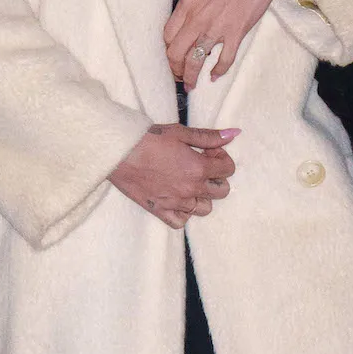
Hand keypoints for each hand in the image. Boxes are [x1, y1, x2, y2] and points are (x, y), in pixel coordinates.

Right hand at [109, 124, 238, 228]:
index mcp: (198, 168)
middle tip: (201, 165)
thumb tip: (234, 134)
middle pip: (221, 191)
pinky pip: (181, 221)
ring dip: (202, 195)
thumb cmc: (148, 138)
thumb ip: (208, 136)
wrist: (118, 151)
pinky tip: (177, 197)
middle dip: (216, 177)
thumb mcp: (179, 132)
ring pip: (205, 208)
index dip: (221, 157)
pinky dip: (183, 212)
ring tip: (189, 181)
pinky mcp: (160, 210)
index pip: (228, 169)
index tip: (208, 151)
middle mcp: (190, 189)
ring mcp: (176, 202)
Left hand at [165, 0, 281, 90]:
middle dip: (174, 68)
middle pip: (176, 53)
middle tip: (178, 75)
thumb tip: (187, 19)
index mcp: (186, 4)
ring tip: (191, 84)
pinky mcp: (236, 33)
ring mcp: (216, 28)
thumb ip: (191, 2)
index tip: (171, 55)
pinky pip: (224, 60)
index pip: (167, 36)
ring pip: (196, 61)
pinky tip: (215, 75)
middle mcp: (197, 19)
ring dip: (191, 77)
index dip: (167, 50)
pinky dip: (219, 71)